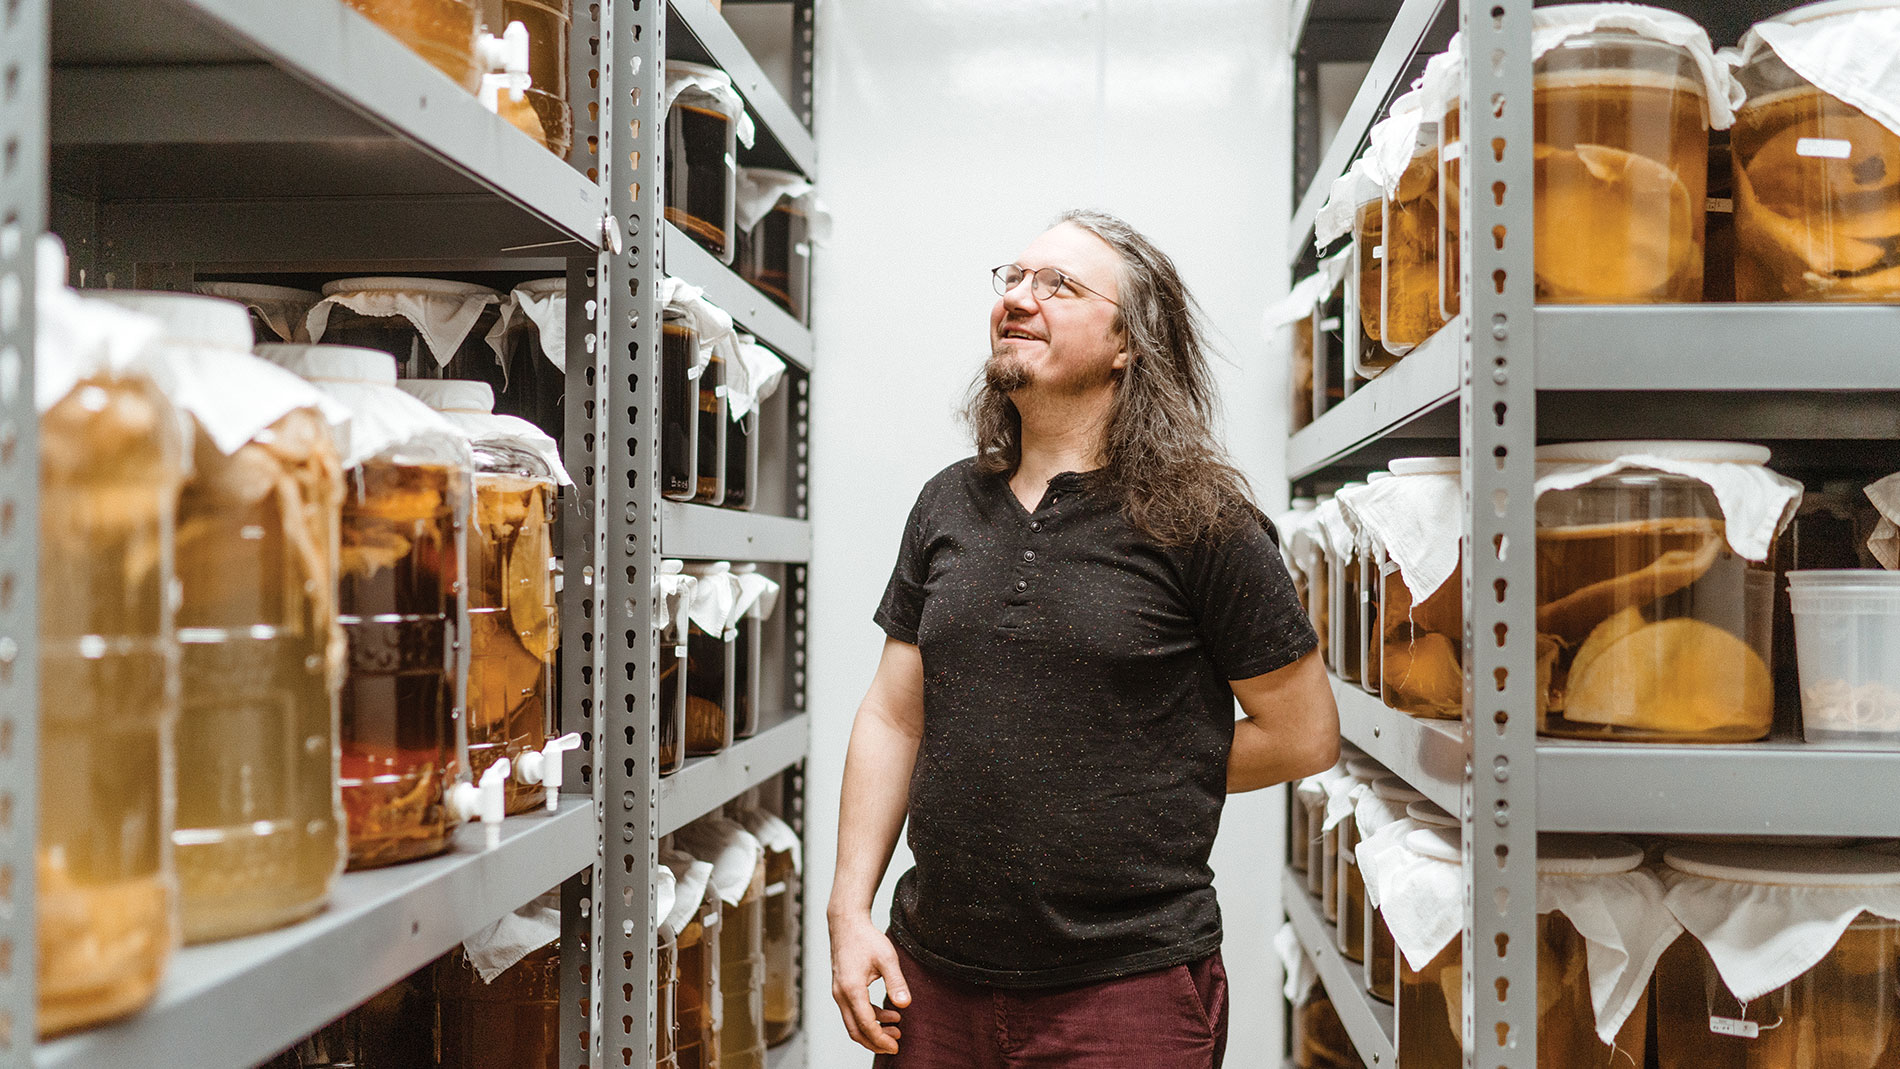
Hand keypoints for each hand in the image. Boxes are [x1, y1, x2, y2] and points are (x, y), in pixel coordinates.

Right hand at [828, 911, 909, 1054]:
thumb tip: (905, 1004)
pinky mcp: (841, 989)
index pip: (866, 1024)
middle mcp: (841, 994)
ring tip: (897, 1028)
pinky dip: (869, 1018)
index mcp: (852, 989)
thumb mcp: (887, 958)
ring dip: (873, 1031)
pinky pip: (853, 1012)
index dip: (881, 1039)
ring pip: (853, 1023)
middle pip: (855, 1030)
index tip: (896, 1046)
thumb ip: (896, 982)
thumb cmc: (866, 938)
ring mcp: (839, 993)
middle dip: (875, 1042)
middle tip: (896, 1044)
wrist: (846, 924)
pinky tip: (888, 1014)